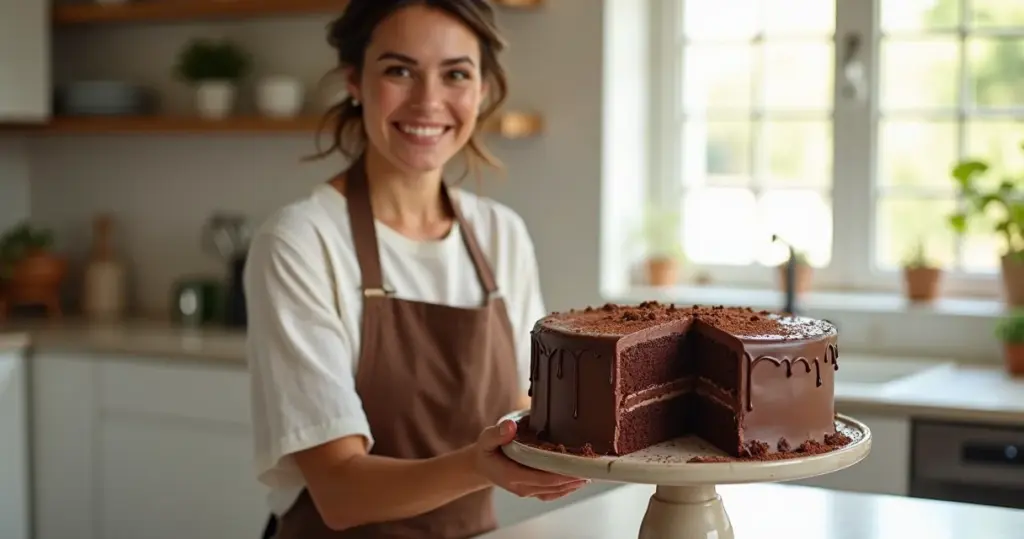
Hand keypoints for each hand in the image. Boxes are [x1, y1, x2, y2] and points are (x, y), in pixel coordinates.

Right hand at [472, 419, 589, 500]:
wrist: (483, 465)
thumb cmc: (487, 451)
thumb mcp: (486, 438)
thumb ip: (497, 433)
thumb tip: (510, 427)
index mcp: (512, 476)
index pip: (542, 478)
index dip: (562, 474)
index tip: (578, 467)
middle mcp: (522, 487)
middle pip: (554, 486)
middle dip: (573, 477)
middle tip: (591, 466)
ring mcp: (529, 491)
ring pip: (556, 491)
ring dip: (574, 483)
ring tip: (590, 472)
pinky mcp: (533, 490)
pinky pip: (553, 492)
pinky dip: (567, 487)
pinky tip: (579, 479)